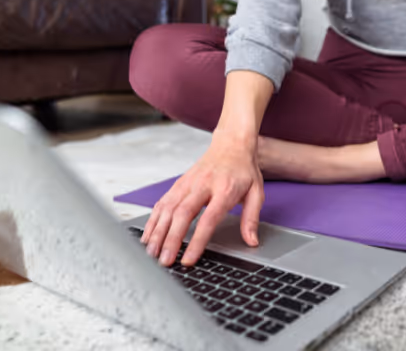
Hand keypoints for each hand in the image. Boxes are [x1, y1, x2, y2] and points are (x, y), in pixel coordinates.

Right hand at [141, 132, 263, 265]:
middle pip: (182, 214)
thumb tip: (252, 242)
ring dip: (158, 232)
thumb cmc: (243, 170)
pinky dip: (153, 221)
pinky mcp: (178, 184)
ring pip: (168, 209)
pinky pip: (162, 203)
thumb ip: (252, 218)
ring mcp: (187, 183)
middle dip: (171, 240)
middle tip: (165, 261)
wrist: (231, 144)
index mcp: (224, 189)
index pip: (208, 219)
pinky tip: (149, 236)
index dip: (197, 241)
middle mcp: (202, 185)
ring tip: (153, 254)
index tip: (188, 259)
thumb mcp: (256, 192)